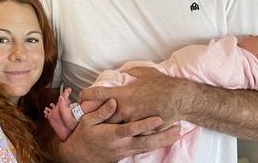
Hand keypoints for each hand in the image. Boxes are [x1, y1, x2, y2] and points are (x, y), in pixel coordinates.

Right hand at [59, 98, 180, 162]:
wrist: (80, 158)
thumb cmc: (83, 137)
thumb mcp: (88, 122)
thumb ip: (102, 111)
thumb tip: (113, 101)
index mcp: (113, 134)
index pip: (132, 129)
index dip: (145, 124)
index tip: (158, 118)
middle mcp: (122, 145)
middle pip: (146, 142)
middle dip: (163, 136)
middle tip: (178, 128)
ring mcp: (126, 151)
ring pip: (148, 147)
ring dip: (163, 141)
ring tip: (178, 133)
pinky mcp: (127, 154)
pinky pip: (144, 149)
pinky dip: (156, 145)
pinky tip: (166, 140)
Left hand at [79, 67, 192, 127]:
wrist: (179, 99)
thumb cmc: (163, 84)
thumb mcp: (145, 72)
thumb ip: (131, 71)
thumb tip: (123, 71)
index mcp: (123, 94)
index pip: (97, 94)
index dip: (86, 95)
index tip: (82, 96)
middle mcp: (124, 108)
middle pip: (101, 114)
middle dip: (92, 113)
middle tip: (86, 112)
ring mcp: (132, 121)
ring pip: (113, 126)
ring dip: (106, 124)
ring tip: (98, 125)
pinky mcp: (140, 130)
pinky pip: (128, 132)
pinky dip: (124, 131)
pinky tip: (119, 132)